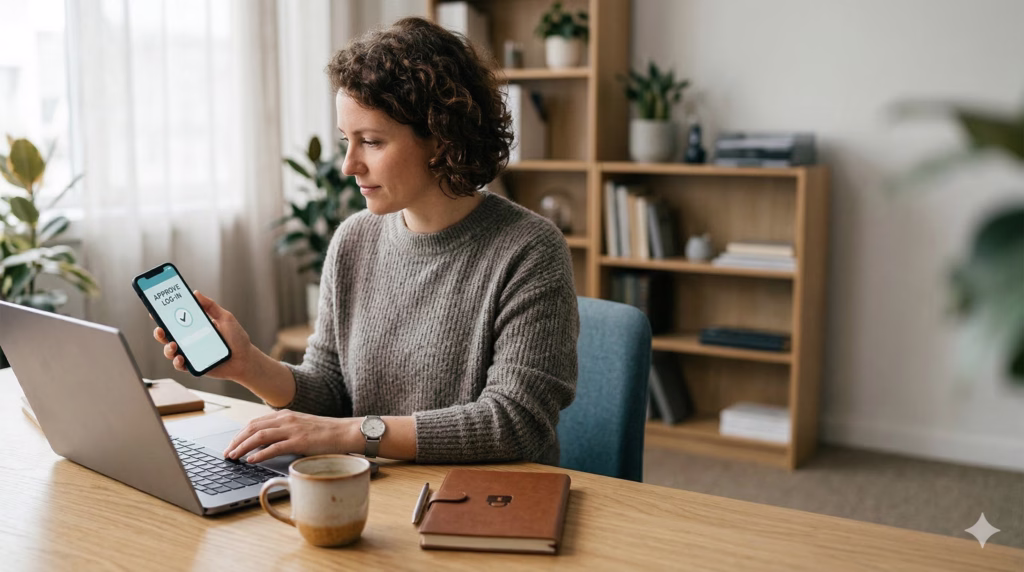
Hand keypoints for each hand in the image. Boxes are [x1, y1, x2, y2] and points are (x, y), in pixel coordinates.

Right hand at [152, 290, 253, 380]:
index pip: (175, 319)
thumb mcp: (225, 317)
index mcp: (194, 326)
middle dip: (160, 331)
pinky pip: (180, 365)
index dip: (163, 314)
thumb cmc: (236, 338)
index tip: (155, 308)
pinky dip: (177, 361)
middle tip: (160, 328)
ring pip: (170, 350)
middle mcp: (189, 339)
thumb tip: (195, 293)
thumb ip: (210, 306)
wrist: (245, 358)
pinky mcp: (193, 365)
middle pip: (168, 335)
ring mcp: (190, 352)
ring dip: (167, 347)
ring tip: (173, 344)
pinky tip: (180, 358)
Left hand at [224, 410, 358, 463]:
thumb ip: (285, 432)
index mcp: (285, 415)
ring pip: (259, 436)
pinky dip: (260, 453)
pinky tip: (251, 460)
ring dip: (243, 447)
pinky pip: (274, 447)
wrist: (345, 432)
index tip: (231, 445)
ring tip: (233, 456)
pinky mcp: (299, 441)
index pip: (255, 423)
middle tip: (227, 453)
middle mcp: (286, 419)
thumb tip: (267, 445)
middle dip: (236, 441)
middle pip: (253, 428)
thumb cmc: (326, 433)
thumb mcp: (301, 427)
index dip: (240, 434)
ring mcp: (292, 429)